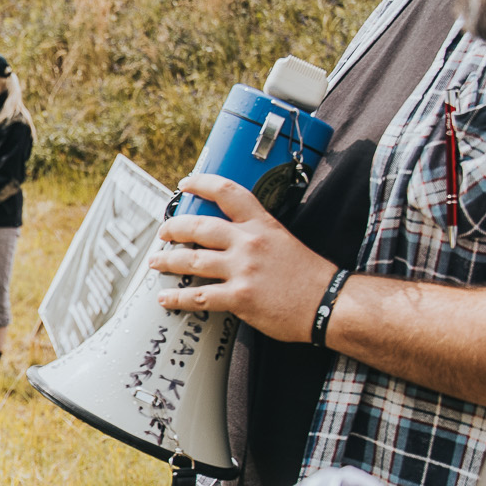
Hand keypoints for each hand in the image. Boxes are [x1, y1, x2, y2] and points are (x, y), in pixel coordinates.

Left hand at [148, 175, 335, 341]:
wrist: (330, 303)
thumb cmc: (309, 275)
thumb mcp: (284, 240)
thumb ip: (256, 235)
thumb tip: (229, 238)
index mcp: (262, 224)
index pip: (228, 192)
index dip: (202, 183)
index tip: (185, 183)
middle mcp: (249, 242)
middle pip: (199, 226)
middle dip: (174, 228)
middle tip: (163, 232)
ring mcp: (243, 269)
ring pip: (192, 260)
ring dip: (168, 262)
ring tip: (155, 263)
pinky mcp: (240, 297)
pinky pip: (199, 297)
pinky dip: (177, 299)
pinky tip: (165, 299)